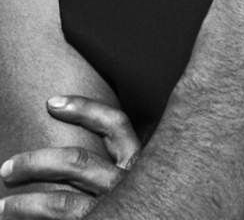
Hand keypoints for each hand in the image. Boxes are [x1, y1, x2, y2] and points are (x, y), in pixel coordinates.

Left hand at [0, 96, 140, 218]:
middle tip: (7, 169)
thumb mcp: (148, 179)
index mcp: (142, 164)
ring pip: (61, 203)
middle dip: (36, 162)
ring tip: (1, 208)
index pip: (115, 124)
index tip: (51, 103)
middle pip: (76, 162)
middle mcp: (129, 186)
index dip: (84, 109)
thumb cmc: (160, 205)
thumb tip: (81, 157)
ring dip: (25, 205)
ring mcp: (115, 211)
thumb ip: (125, 166)